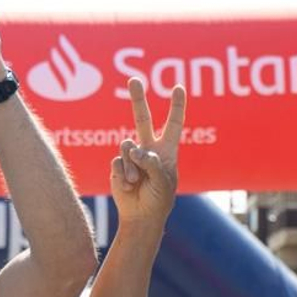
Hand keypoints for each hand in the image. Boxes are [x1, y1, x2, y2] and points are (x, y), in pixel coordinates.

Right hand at [109, 78, 186, 227]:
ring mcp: (131, 156)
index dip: (176, 106)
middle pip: (142, 118)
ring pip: (127, 146)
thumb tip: (135, 150)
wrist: (141, 216)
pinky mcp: (118, 165)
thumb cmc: (159, 200)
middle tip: (133, 79)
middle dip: (137, 99)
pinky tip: (128, 186)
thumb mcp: (163, 182)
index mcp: (166, 150)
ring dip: (132, 166)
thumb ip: (152, 164)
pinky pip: (118, 161)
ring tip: (136, 182)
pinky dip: (123, 174)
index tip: (178, 87)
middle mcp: (148, 149)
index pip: (172, 124)